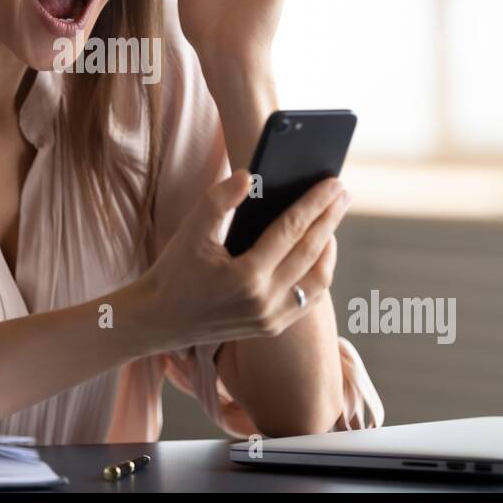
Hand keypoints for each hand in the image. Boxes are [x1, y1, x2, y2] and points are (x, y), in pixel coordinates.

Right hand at [135, 169, 351, 350]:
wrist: (159, 320)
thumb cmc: (174, 271)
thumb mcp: (191, 231)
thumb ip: (219, 200)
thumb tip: (250, 175)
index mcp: (246, 276)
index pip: (291, 230)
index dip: (315, 203)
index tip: (334, 183)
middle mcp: (264, 302)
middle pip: (311, 252)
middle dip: (330, 219)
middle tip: (343, 193)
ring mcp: (271, 319)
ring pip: (318, 281)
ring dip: (328, 248)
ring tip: (330, 222)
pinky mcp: (271, 328)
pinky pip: (307, 300)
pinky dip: (318, 274)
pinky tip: (317, 253)